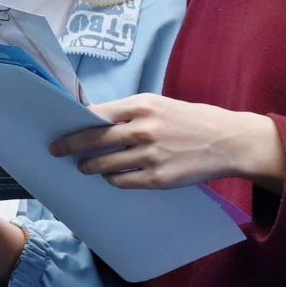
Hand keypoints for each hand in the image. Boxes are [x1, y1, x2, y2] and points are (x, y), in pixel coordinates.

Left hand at [49, 93, 285, 190]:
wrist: (228, 141)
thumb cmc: (192, 120)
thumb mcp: (160, 105)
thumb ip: (130, 112)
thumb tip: (95, 119)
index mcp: (142, 105)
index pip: (97, 114)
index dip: (75, 123)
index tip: (59, 129)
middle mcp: (143, 128)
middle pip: (94, 139)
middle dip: (71, 146)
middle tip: (57, 151)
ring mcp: (150, 155)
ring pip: (105, 163)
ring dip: (90, 166)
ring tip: (84, 167)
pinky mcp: (158, 177)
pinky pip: (123, 181)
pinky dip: (113, 179)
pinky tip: (111, 177)